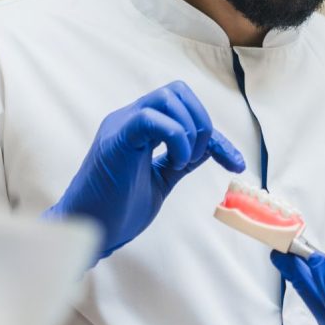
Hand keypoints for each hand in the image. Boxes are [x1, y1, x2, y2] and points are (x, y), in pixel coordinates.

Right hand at [44, 81, 244, 263]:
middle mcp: (130, 119)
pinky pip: (150, 118)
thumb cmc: (117, 210)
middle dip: (202, 121)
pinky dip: (174, 137)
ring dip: (190, 129)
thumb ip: (180, 160)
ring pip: (167, 97)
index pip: (185, 110)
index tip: (236, 163)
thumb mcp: (161, 181)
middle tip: (197, 157)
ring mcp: (121, 126)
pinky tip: (174, 162)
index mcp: (141, 128)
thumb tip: (209, 148)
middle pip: (178, 91)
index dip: (215, 136)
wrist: (88, 233)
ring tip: (183, 161)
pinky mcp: (115, 140)